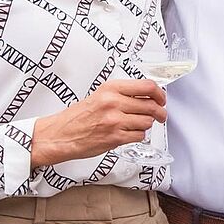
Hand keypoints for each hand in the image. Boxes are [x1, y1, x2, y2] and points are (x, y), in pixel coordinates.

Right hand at [32, 79, 165, 167]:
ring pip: (147, 121)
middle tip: (160, 115)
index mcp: (111, 88)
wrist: (61, 134)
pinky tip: (129, 133)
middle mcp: (113, 102)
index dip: (160, 94)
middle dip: (160, 112)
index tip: (162, 99)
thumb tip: (148, 95)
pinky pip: (139, 136)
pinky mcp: (114, 137)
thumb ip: (123, 94)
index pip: (147, 86)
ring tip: (137, 125)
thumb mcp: (100, 95)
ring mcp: (114, 120)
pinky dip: (138, 135)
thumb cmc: (79, 116)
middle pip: (151, 105)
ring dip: (146, 125)